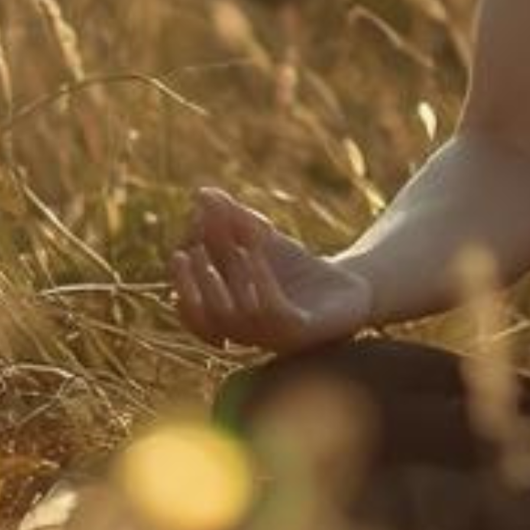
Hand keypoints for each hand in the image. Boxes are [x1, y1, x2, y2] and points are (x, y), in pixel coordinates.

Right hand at [169, 184, 374, 353]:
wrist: (349, 289)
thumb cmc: (298, 269)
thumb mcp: (263, 241)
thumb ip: (232, 220)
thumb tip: (201, 193)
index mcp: (229, 315)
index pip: (189, 308)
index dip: (180, 280)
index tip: (182, 246)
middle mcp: (244, 332)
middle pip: (205, 314)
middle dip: (192, 282)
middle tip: (188, 249)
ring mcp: (270, 336)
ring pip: (234, 316)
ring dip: (227, 276)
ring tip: (223, 245)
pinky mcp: (299, 331)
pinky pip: (273, 311)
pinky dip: (260, 280)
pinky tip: (258, 252)